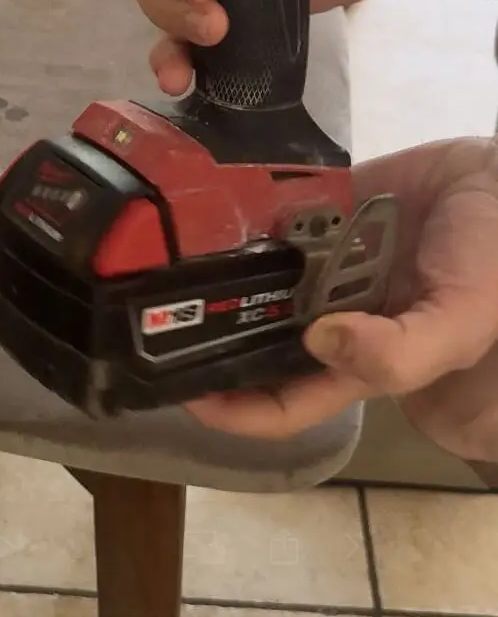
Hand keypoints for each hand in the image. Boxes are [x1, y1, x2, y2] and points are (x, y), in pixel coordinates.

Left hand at [180, 139, 497, 446]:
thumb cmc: (492, 262)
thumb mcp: (458, 322)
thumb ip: (397, 349)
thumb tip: (316, 341)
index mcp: (356, 358)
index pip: (283, 403)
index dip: (233, 409)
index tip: (182, 389)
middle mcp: (327, 314)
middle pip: (252, 337)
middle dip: (207, 333)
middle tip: (151, 314)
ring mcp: (321, 262)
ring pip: (252, 276)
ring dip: (214, 270)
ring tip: (161, 258)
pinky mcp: (320, 211)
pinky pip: (268, 218)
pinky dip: (239, 214)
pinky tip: (200, 207)